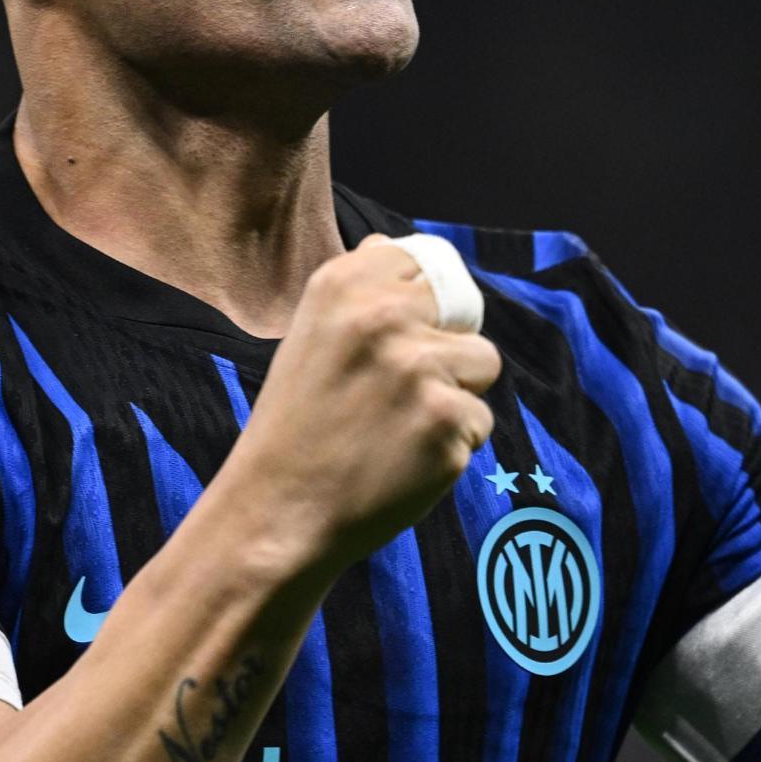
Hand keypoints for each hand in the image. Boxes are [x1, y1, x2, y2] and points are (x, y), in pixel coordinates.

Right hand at [214, 234, 500, 578]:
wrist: (277, 512)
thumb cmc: (297, 426)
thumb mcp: (310, 334)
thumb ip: (359, 291)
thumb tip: (396, 249)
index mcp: (344, 283)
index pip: (428, 265)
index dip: (423, 308)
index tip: (395, 343)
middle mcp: (383, 316)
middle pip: (465, 312)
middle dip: (445, 350)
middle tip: (398, 394)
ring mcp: (418, 369)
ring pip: (482, 365)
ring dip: (456, 397)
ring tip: (401, 428)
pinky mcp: (446, 421)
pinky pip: (480, 422)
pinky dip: (453, 446)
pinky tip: (405, 461)